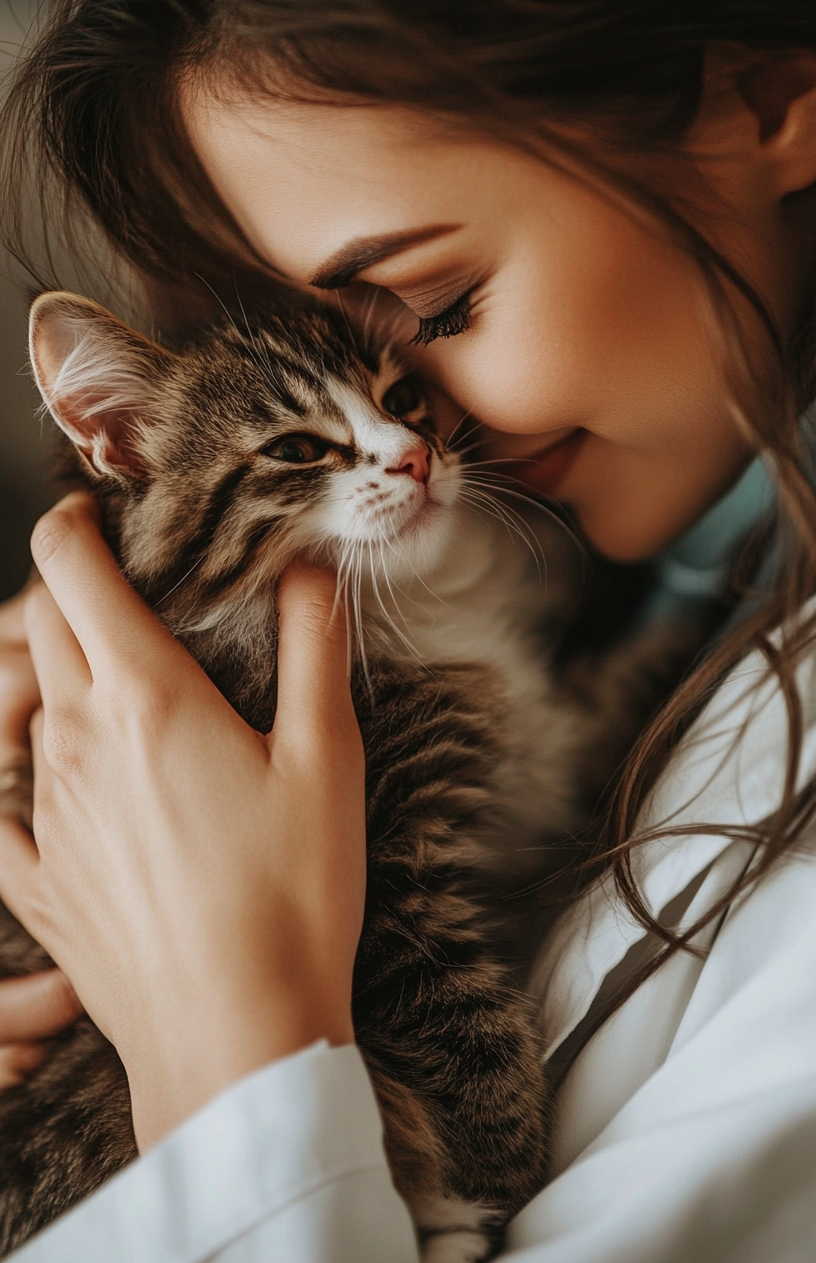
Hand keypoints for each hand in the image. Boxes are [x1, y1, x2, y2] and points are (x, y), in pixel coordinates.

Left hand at [0, 493, 365, 1150]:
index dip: (75, 525)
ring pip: (30, 704)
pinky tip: (64, 780)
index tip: (97, 516)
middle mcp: (77, 740)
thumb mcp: (325, 759)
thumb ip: (313, 646)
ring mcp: (47, 811)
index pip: (72, 572)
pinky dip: (29, 769)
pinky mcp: (39, 877)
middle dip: (72, 592)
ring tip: (126, 691)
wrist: (236, 1042)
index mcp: (147, 698)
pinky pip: (5, 804)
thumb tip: (308, 565)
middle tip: (130, 598)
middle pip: (42, 626)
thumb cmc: (291, 901)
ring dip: (63, 675)